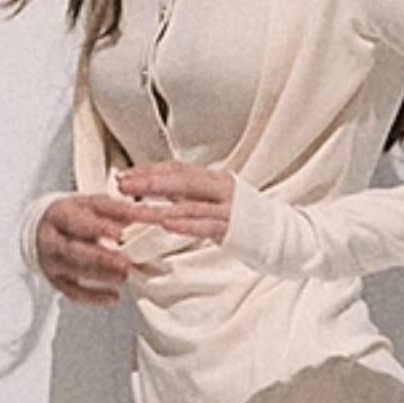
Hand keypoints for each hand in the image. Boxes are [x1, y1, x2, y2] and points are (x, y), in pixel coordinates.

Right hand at [34, 193, 152, 304]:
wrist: (45, 228)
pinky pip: (74, 292)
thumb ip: (117, 210)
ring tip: (125, 276)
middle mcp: (50, 240)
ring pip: (75, 272)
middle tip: (126, 264)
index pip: (77, 222)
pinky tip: (114, 296)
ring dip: (102, 276)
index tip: (120, 234)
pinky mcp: (56, 280)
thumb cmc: (75, 215)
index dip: (98, 228)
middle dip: (101, 258)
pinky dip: (95, 297)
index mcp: (58, 215)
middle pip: (73, 250)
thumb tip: (145, 215)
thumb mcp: (93, 204)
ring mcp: (51, 262)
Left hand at [115, 160, 234, 242]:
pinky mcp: (233, 228)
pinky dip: (185, 224)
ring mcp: (228, 207)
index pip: (177, 169)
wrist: (281, 233)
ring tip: (134, 208)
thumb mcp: (213, 199)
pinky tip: (167, 223)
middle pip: (181, 180)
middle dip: (149, 182)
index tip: (123, 175)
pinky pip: (206, 225)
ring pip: (189, 204)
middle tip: (122, 185)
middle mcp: (221, 187)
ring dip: (159, 205)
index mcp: (214, 178)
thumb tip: (154, 187)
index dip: (149, 171)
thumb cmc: (242, 217)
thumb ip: (187, 193)